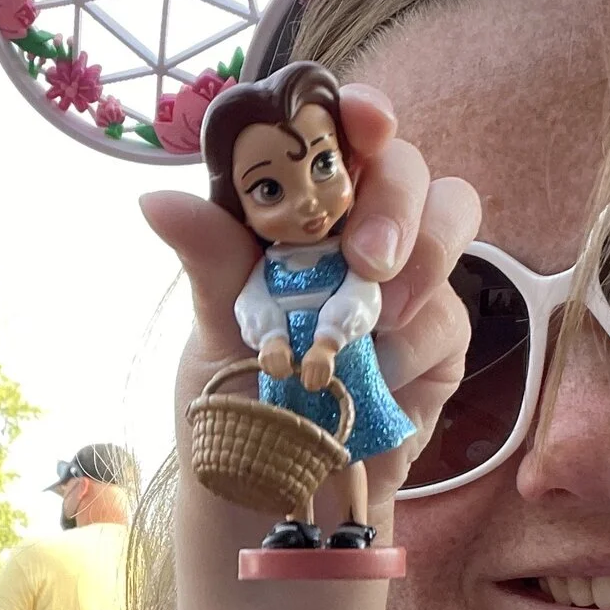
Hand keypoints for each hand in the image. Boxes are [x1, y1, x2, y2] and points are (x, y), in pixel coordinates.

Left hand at [143, 83, 477, 522]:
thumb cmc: (237, 400)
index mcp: (299, 208)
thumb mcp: (215, 329)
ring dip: (423, 259)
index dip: (361, 113)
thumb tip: (157, 201)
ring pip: (451, 219)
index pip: (338, 134)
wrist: (275, 496)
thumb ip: (211, 261)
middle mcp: (357, 229)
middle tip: (369, 258)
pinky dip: (412, 345)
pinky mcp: (440, 335)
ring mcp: (407, 279)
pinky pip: (449, 315)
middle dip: (397, 199)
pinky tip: (376, 378)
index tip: (365, 121)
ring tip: (379, 319)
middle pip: (407, 168)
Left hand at [300, 336, 339, 392]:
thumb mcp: (305, 361)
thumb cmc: (313, 356)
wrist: (324, 346)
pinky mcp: (329, 368)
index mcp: (306, 364)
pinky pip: (326, 381)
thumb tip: (301, 382)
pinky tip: (323, 382)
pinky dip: (324, 384)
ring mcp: (322, 366)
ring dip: (318, 386)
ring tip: (318, 385)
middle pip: (311, 383)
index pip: (304, 380)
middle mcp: (314, 365)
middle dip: (311, 387)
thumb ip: (303, 371)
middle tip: (313, 388)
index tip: (308, 385)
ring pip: (319, 383)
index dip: (305, 384)